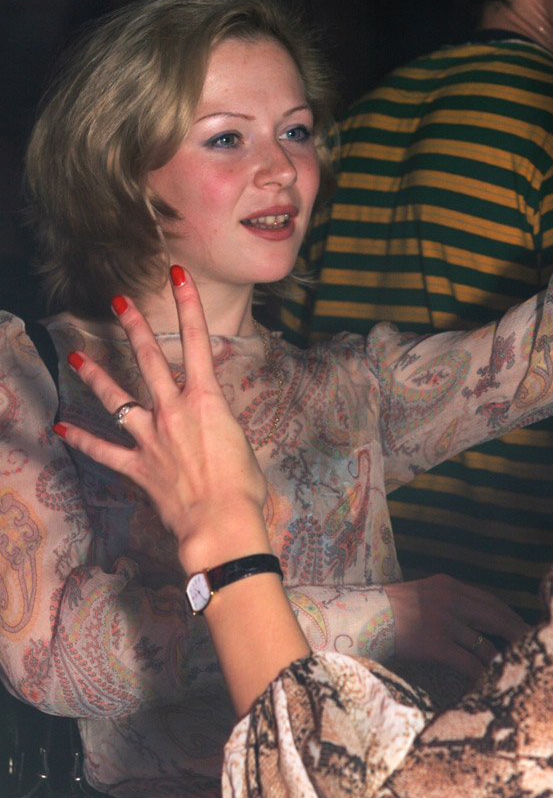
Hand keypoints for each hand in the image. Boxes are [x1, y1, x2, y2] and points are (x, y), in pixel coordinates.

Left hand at [54, 266, 269, 571]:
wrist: (221, 522)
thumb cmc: (243, 486)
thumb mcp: (241, 445)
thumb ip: (222, 429)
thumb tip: (212, 431)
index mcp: (208, 401)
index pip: (198, 342)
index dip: (188, 305)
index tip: (177, 276)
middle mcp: (175, 411)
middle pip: (150, 360)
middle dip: (135, 327)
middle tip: (120, 301)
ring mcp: (152, 437)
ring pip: (118, 399)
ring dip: (97, 376)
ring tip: (77, 356)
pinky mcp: (138, 466)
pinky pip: (105, 450)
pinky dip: (84, 441)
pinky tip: (63, 429)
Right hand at [385, 575, 527, 681]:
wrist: (356, 616)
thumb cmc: (384, 611)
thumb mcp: (418, 594)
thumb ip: (443, 601)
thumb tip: (472, 623)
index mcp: (446, 584)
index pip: (489, 600)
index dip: (509, 616)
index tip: (522, 629)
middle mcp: (448, 598)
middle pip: (496, 618)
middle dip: (516, 636)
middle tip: (533, 651)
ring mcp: (442, 620)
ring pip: (485, 646)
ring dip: (498, 663)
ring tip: (509, 674)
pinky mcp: (434, 643)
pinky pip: (469, 663)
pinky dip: (480, 676)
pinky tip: (485, 685)